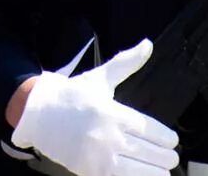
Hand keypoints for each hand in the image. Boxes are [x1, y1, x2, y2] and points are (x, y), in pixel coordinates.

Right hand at [9, 40, 179, 175]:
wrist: (35, 113)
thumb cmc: (71, 96)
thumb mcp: (99, 79)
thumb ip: (126, 63)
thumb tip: (148, 44)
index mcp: (113, 112)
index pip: (152, 130)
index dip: (168, 139)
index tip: (172, 141)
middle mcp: (109, 135)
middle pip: (153, 152)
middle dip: (167, 157)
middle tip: (169, 157)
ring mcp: (100, 156)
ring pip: (143, 171)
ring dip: (157, 171)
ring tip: (160, 169)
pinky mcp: (91, 171)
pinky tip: (145, 175)